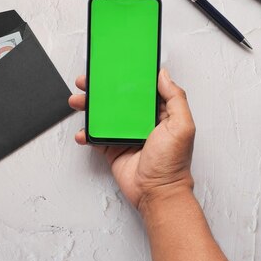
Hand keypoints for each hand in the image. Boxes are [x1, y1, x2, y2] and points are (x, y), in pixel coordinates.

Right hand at [68, 69, 195, 213]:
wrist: (156, 193)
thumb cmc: (172, 164)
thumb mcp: (182, 126)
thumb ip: (175, 98)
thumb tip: (164, 75)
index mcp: (158, 112)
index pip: (141, 89)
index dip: (128, 77)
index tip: (115, 66)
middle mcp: (140, 121)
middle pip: (117, 99)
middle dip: (101, 89)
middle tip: (88, 81)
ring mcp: (125, 134)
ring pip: (103, 115)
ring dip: (88, 107)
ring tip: (78, 101)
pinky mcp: (112, 149)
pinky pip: (95, 137)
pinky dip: (85, 134)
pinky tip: (82, 132)